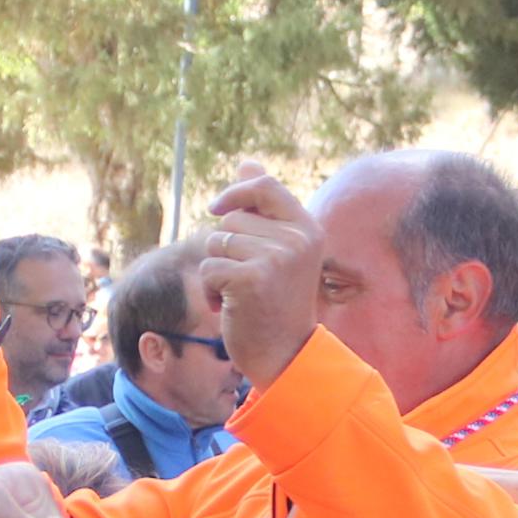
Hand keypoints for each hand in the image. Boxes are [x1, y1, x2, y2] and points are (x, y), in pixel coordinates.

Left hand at [195, 164, 324, 389]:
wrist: (284, 355)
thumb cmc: (276, 303)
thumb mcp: (277, 251)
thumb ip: (263, 208)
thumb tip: (246, 162)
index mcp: (308, 228)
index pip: (265, 185)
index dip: (235, 191)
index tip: (215, 208)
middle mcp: (296, 239)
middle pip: (231, 218)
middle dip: (224, 247)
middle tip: (244, 280)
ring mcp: (276, 258)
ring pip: (216, 242)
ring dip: (216, 270)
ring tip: (238, 294)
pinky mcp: (252, 279)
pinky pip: (209, 267)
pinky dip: (210, 289)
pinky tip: (228, 306)